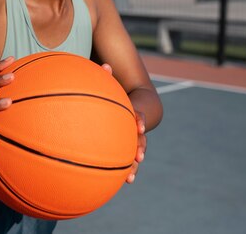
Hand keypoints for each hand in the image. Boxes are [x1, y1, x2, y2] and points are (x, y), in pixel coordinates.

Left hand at [101, 63, 145, 183]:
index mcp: (132, 113)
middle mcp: (135, 128)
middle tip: (139, 156)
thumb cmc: (117, 96)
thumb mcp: (113, 86)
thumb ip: (108, 77)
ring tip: (130, 177)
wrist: (136, 106)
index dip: (139, 120)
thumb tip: (106, 65)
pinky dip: (127, 169)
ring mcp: (133, 139)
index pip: (138, 116)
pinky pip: (127, 159)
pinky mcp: (127, 146)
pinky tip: (125, 181)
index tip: (139, 127)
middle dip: (139, 147)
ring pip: (135, 153)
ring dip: (133, 164)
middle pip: (139, 139)